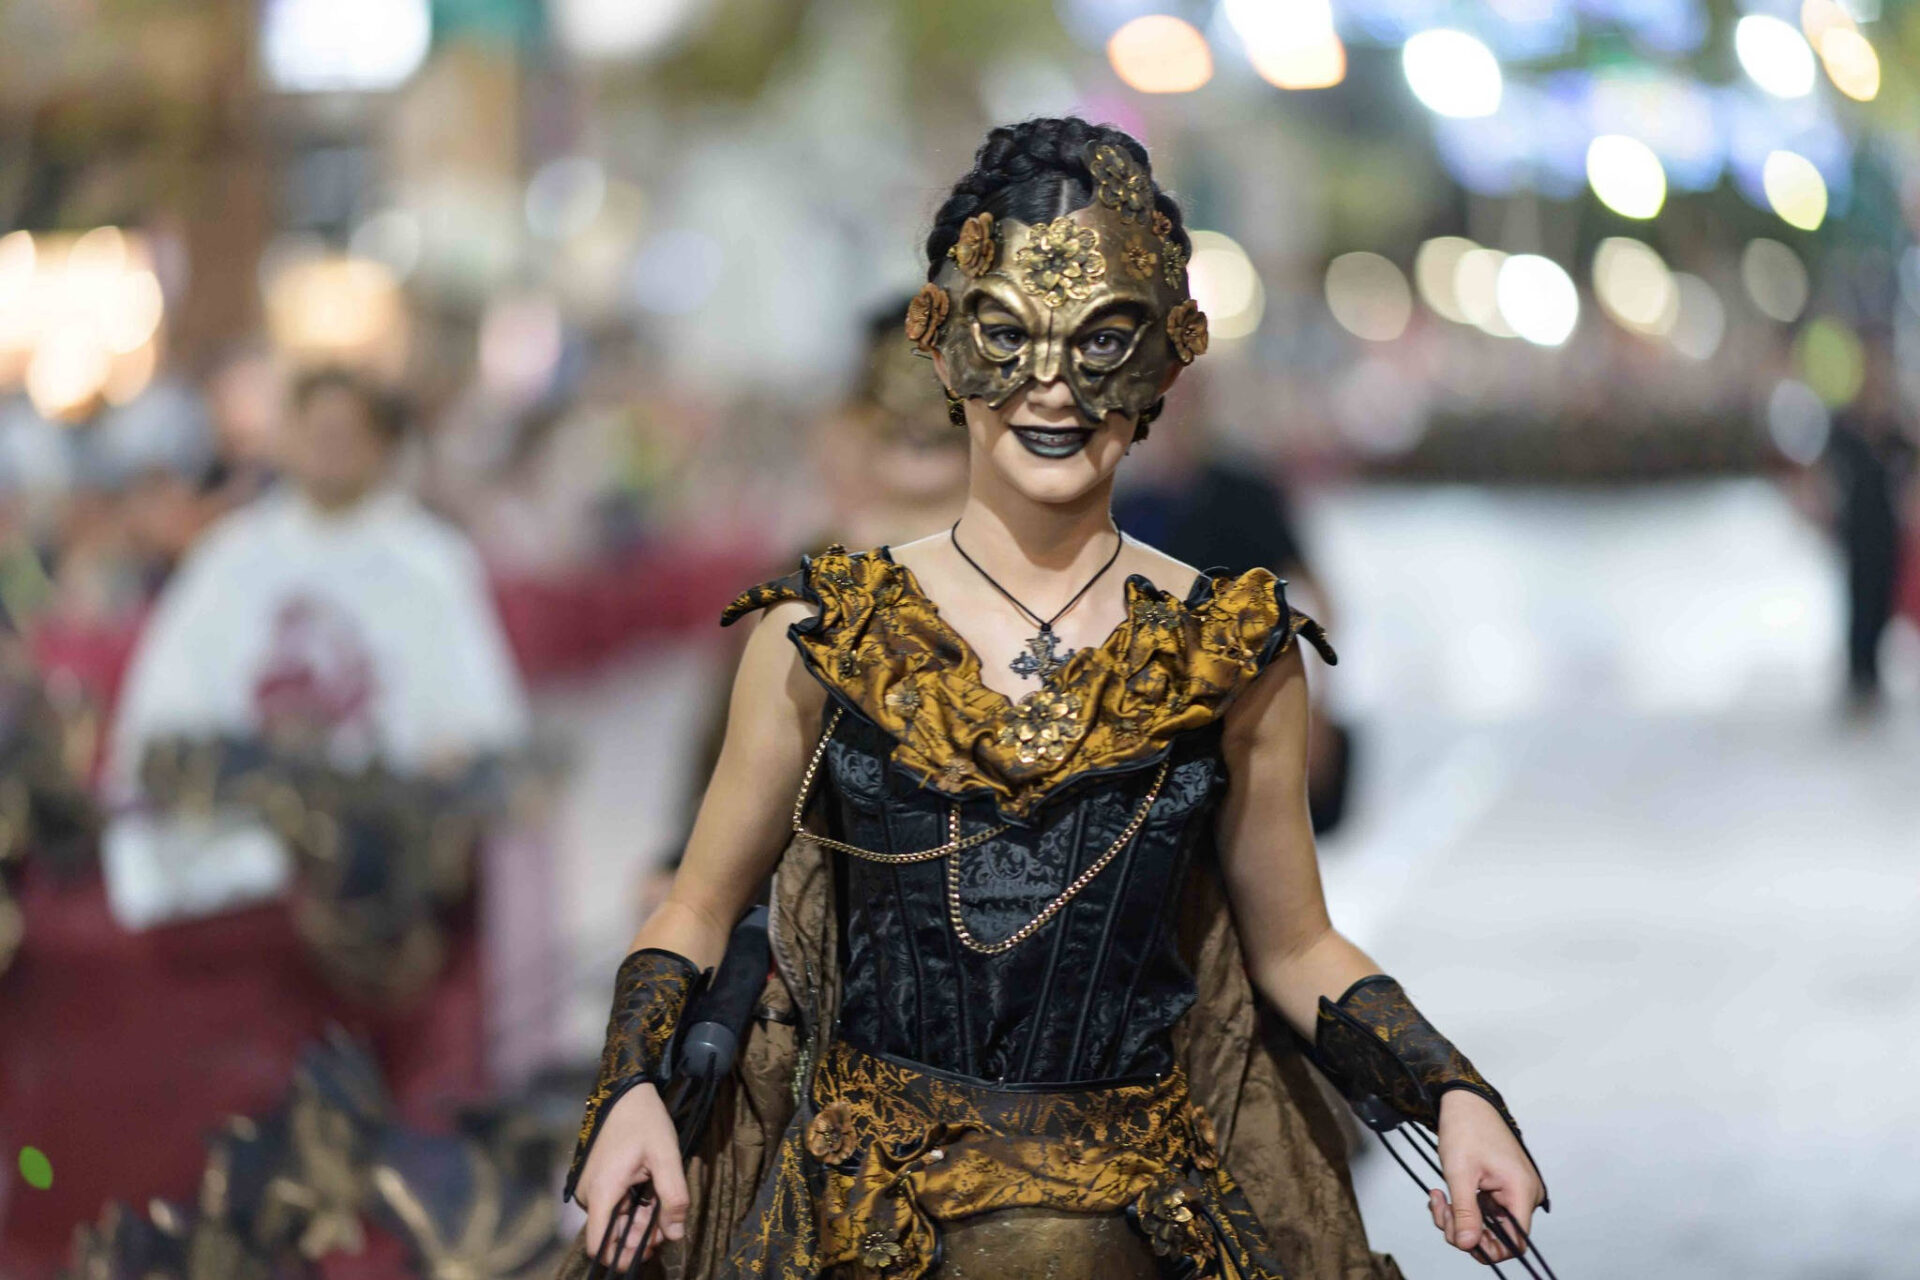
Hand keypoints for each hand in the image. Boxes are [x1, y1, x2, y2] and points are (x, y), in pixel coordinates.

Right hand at [578, 1083, 688, 1269]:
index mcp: (601, 1192)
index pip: (599, 1245)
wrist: (626, 1094)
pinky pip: (615, 1207)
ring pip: (617, 1221)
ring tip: (664, 1203)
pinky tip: (653, 1195)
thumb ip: (673, 1196)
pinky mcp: (598, 1184)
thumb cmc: (645, 1121)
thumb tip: (675, 1234)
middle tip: (669, 1222)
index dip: (622, 1255)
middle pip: (613, 1235)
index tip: (649, 1248)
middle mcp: (590, 1195)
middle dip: (641, 1236)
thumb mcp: (666, 1156)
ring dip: (642, 1221)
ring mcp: (592, 1190)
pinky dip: (636, 1208)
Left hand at [1427, 1090, 1542, 1265]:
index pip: (1514, 1242)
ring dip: (1458, 1218)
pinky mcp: (1502, 1188)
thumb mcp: (1459, 1173)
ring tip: (1439, 1197)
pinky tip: (1445, 1195)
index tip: (1459, 1234)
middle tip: (1440, 1209)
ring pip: (1487, 1224)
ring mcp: (1514, 1191)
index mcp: (1521, 1191)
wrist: (1465, 1102)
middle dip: (1463, 1229)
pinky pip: (1484, 1211)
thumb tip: (1468, 1245)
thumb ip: (1465, 1212)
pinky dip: (1462, 1208)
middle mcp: (1524, 1194)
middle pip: (1497, 1235)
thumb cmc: (1466, 1127)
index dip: (1487, 1247)